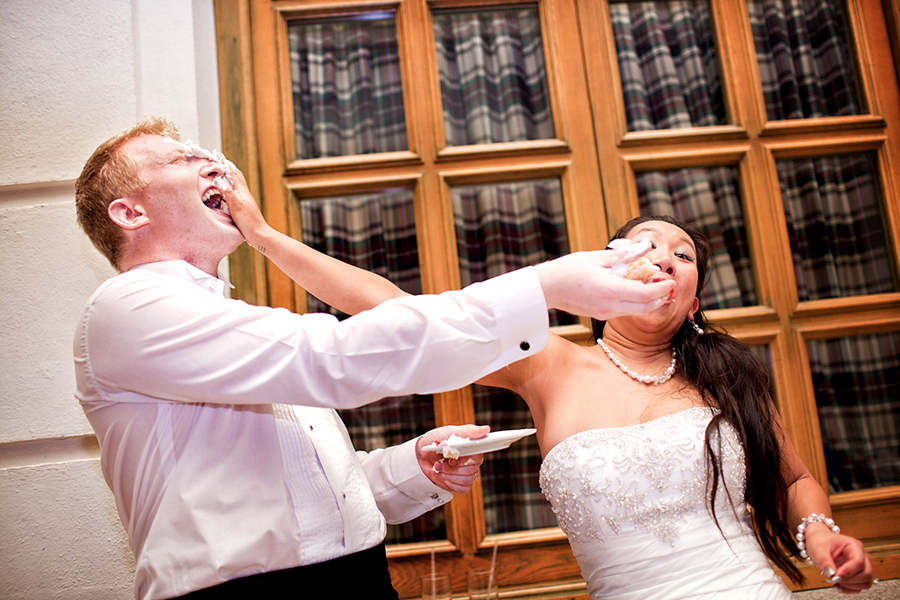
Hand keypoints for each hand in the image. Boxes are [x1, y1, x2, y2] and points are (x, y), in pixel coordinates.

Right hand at [215, 167, 272, 247]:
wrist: (259, 235)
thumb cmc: (249, 222)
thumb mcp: (236, 206)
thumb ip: (228, 193)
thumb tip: (219, 180)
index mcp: (242, 191)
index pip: (233, 173)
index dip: (224, 164)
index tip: (217, 156)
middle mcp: (244, 194)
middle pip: (236, 176)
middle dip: (227, 167)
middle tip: (219, 161)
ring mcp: (244, 200)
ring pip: (235, 184)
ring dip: (228, 177)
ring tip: (221, 172)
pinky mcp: (243, 207)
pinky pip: (234, 193)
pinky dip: (229, 188)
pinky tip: (226, 192)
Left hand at [416, 425, 488, 493]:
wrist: (422, 455)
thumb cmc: (435, 441)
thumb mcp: (449, 432)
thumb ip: (469, 431)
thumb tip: (486, 429)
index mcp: (472, 448)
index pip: (478, 456)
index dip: (463, 459)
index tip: (452, 457)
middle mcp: (472, 460)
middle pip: (471, 470)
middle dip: (452, 468)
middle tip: (440, 462)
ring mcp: (467, 473)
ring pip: (467, 480)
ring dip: (449, 475)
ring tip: (438, 468)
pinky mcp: (461, 484)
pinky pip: (464, 489)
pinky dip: (451, 483)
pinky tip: (443, 476)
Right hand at [533, 249, 675, 320]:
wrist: (547, 288)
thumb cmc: (568, 269)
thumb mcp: (597, 257)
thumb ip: (623, 256)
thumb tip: (643, 249)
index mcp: (611, 290)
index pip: (646, 294)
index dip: (662, 289)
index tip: (670, 280)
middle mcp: (610, 306)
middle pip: (646, 307)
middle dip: (661, 298)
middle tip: (668, 286)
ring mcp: (605, 313)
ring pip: (636, 311)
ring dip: (648, 300)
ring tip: (653, 285)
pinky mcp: (600, 315)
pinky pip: (624, 310)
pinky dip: (634, 302)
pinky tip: (634, 289)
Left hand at [804, 524, 874, 592]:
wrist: (818, 542)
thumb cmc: (819, 542)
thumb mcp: (818, 549)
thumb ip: (824, 561)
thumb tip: (832, 575)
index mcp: (853, 545)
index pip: (858, 562)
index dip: (847, 572)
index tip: (834, 577)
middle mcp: (861, 555)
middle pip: (866, 573)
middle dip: (848, 580)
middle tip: (832, 578)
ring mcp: (861, 566)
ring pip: (866, 582)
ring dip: (849, 586)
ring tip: (833, 580)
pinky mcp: (858, 574)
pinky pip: (860, 587)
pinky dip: (849, 589)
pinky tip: (837, 585)